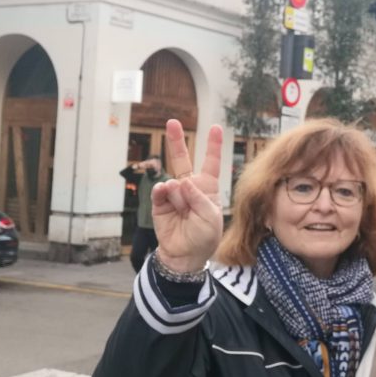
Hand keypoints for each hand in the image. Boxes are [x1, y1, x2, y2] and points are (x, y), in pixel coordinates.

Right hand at [151, 119, 223, 272]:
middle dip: (177, 141)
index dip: (213, 145)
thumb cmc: (204, 235)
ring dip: (178, 196)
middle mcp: (190, 187)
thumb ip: (199, 198)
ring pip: (173, 183)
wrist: (185, 254)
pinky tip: (166, 193)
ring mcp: (174, 194)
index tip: (216, 127)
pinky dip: (162, 192)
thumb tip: (180, 181)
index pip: (211, 162)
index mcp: (207, 188)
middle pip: (183, 159)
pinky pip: (160, 191)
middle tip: (172, 122)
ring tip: (182, 211)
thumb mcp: (210, 217)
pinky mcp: (160, 203)